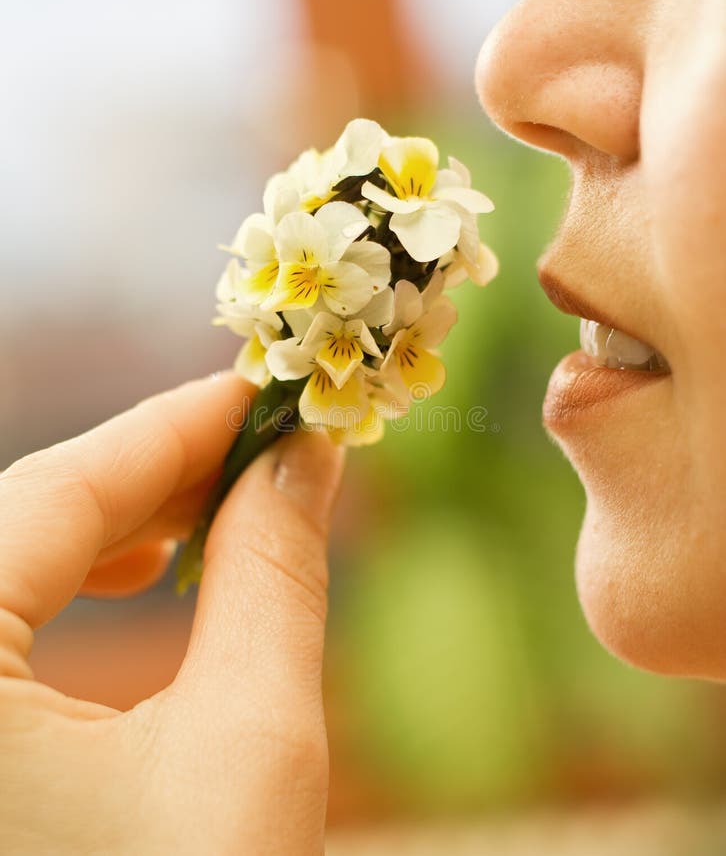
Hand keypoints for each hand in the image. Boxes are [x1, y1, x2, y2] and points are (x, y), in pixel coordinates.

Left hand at [0, 373, 344, 854]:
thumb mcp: (248, 737)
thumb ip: (273, 575)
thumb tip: (305, 457)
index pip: (54, 491)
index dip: (173, 428)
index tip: (258, 391)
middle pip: (25, 519)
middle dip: (156, 475)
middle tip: (262, 446)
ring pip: (9, 561)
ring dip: (120, 523)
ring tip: (215, 509)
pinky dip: (72, 579)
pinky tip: (142, 574)